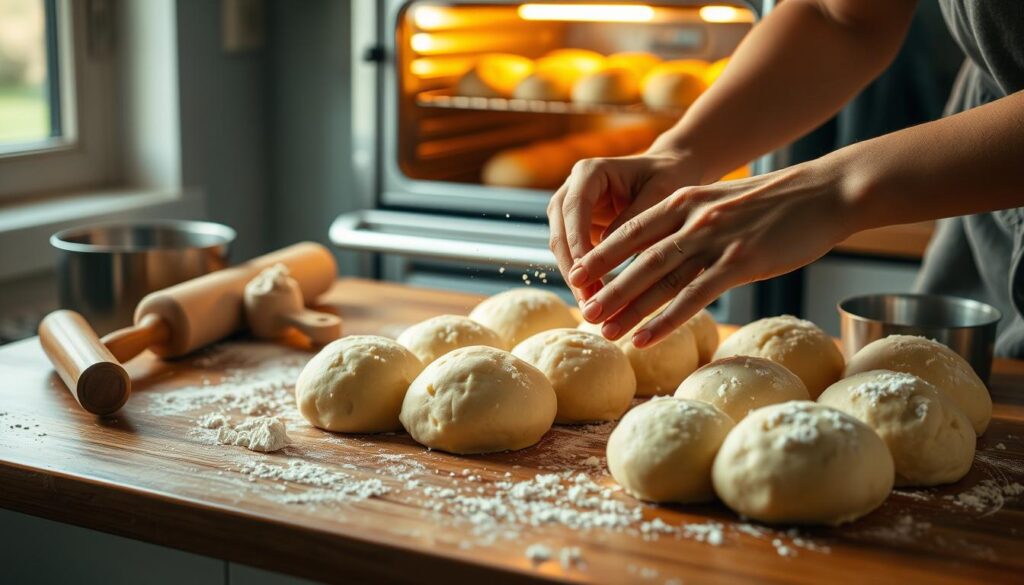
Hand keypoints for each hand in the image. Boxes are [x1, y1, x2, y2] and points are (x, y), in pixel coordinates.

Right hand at [547, 150, 703, 301]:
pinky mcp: (578, 229)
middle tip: (588, 301)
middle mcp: (572, 189)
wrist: (669, 172)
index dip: (576, 243)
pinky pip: (574, 255)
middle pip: (560, 232)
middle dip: (573, 268)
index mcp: (589, 172)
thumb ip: (635, 220)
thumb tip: (608, 253)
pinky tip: (596, 300)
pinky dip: (584, 278)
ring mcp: (570, 210)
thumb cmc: (668, 178)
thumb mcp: (660, 195)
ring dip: (575, 278)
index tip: (586, 274)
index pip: (573, 209)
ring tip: (592, 307)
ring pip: (562, 248)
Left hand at [569, 160, 855, 346]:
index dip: (602, 255)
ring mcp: (716, 239)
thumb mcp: (724, 202)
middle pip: (639, 258)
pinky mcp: (741, 261)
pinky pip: (694, 296)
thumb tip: (671, 247)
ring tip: (604, 331)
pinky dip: (665, 320)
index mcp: (685, 201)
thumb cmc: (777, 203)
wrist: (827, 192)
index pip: (632, 231)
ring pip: (660, 278)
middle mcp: (693, 218)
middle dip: (607, 286)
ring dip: (628, 307)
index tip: (577, 276)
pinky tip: (645, 338)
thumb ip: (693, 220)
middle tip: (583, 312)